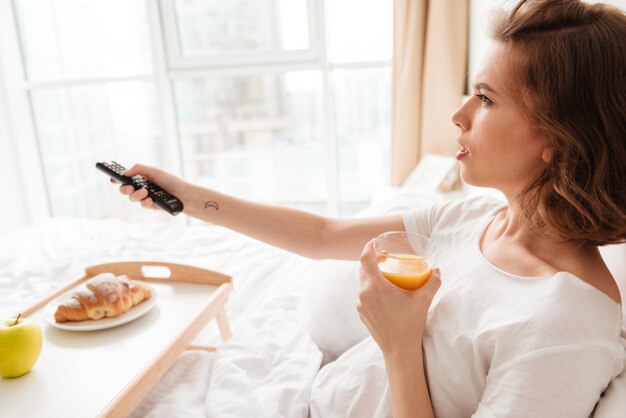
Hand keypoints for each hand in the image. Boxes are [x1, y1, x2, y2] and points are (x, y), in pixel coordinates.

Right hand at [113, 164, 185, 210]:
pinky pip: (143, 205)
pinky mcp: (150, 206)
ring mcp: (145, 197)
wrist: (183, 194)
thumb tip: (124, 173)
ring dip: (137, 195)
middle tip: (130, 187)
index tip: (112, 178)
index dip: (116, 178)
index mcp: (140, 177)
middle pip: (125, 190)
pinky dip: (146, 202)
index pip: (125, 178)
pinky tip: (151, 200)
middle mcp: (140, 187)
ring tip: (146, 192)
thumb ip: (138, 169)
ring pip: (132, 198)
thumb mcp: (154, 171)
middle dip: (125, 189)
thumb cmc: (170, 181)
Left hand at [357, 239, 440, 354]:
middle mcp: (364, 293)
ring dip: (371, 275)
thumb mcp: (424, 300)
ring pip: (362, 282)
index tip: (375, 242)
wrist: (399, 350)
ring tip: (385, 274)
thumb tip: (438, 270)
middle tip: (384, 257)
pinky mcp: (361, 313)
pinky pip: (363, 295)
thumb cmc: (410, 324)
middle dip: (372, 260)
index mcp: (376, 286)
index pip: (365, 259)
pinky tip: (383, 293)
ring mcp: (360, 304)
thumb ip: (432, 282)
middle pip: (363, 269)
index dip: (368, 247)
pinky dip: (371, 289)